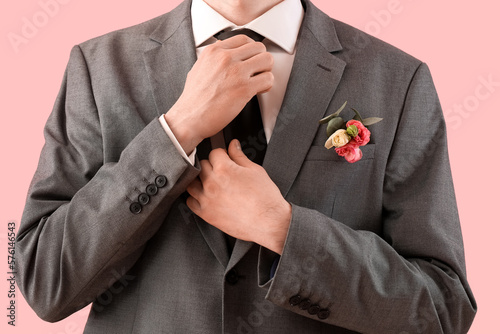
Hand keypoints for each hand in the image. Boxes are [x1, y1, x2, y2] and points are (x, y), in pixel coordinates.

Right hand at [165, 35, 273, 154]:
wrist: (189, 118)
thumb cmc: (193, 99)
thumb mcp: (198, 68)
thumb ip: (214, 59)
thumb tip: (227, 53)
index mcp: (214, 51)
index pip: (244, 39)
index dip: (251, 51)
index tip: (251, 60)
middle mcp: (225, 58)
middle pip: (259, 47)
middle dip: (260, 60)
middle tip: (256, 72)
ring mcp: (236, 72)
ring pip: (267, 60)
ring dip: (266, 71)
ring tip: (258, 81)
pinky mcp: (244, 88)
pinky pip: (268, 79)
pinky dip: (267, 86)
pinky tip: (258, 91)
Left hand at [186, 140, 290, 253]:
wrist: (268, 222)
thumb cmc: (265, 197)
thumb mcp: (255, 170)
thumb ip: (240, 156)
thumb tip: (233, 145)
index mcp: (224, 168)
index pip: (214, 152)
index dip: (222, 155)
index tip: (226, 159)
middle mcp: (212, 182)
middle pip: (202, 165)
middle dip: (212, 166)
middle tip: (222, 172)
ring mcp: (206, 198)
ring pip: (192, 182)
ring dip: (200, 181)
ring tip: (211, 184)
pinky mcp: (205, 213)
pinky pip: (190, 201)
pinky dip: (195, 198)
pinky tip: (206, 197)